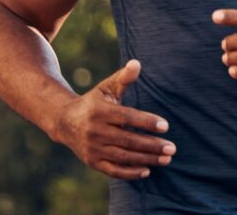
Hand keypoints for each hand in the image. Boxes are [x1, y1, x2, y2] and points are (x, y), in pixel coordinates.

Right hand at [54, 60, 175, 179]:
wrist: (64, 121)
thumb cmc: (94, 101)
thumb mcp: (107, 87)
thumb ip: (124, 77)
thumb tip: (137, 63)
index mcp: (100, 111)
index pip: (127, 118)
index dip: (146, 122)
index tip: (165, 126)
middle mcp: (95, 131)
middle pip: (127, 140)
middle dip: (152, 145)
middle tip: (172, 148)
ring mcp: (92, 148)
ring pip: (122, 157)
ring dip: (146, 159)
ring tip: (166, 159)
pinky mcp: (92, 162)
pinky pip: (112, 170)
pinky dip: (129, 173)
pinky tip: (147, 171)